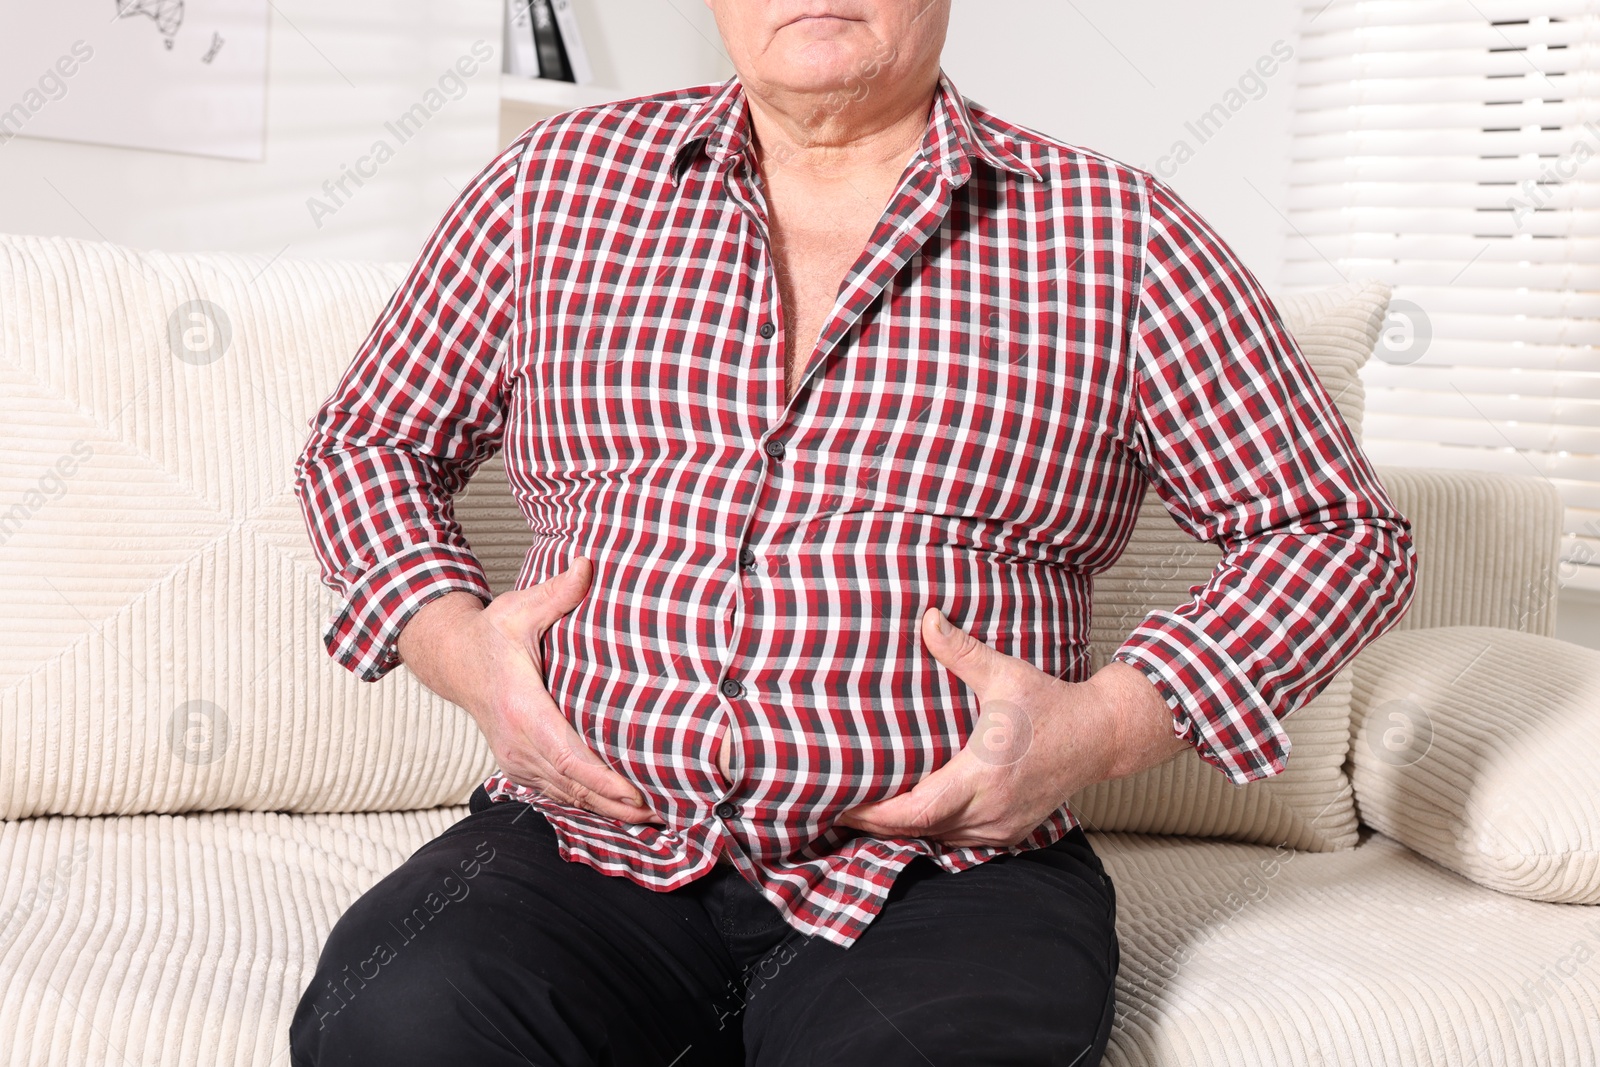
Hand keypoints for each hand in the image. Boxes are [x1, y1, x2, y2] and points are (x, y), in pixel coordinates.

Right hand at [397, 558, 663, 824]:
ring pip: (564, 795)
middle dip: (615, 805)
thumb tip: (587, 564)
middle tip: (659, 814)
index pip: (566, 754)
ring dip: (605, 811)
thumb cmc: (491, 634)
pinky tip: (617, 812)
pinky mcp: (519, 765)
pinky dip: (586, 804)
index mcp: (521, 708)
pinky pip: (555, 791)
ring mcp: (515, 758)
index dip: (601, 779)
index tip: (634, 793)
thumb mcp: (520, 608)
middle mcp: (516, 742)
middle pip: (571, 785)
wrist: (454, 660)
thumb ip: (557, 592)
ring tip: (649, 819)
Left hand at [835, 608, 1186, 847]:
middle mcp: (992, 808)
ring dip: (906, 829)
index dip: (876, 815)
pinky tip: (913, 816)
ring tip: (868, 811)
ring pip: (940, 839)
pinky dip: (934, 831)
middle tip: (839, 808)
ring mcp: (1003, 825)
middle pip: (920, 831)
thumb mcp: (1005, 672)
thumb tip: (928, 618)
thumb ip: (962, 650)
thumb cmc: (1052, 703)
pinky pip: (961, 840)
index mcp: (985, 774)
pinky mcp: (1011, 831)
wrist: (1101, 735)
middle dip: (878, 824)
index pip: (918, 811)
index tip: (844, 806)